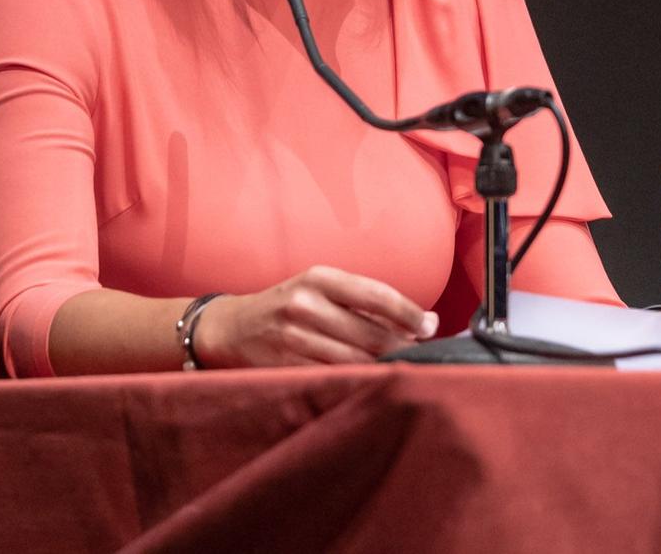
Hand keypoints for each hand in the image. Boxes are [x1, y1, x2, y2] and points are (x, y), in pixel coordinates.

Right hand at [196, 266, 439, 366]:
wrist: (230, 328)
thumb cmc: (287, 305)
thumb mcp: (319, 288)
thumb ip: (361, 302)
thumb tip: (416, 322)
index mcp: (319, 278)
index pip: (377, 295)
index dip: (409, 313)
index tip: (430, 326)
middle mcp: (305, 305)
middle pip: (371, 333)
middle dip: (404, 346)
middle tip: (426, 353)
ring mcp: (293, 339)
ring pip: (356, 361)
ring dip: (385, 367)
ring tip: (406, 369)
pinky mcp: (286, 368)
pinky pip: (333, 377)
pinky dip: (358, 381)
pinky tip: (373, 382)